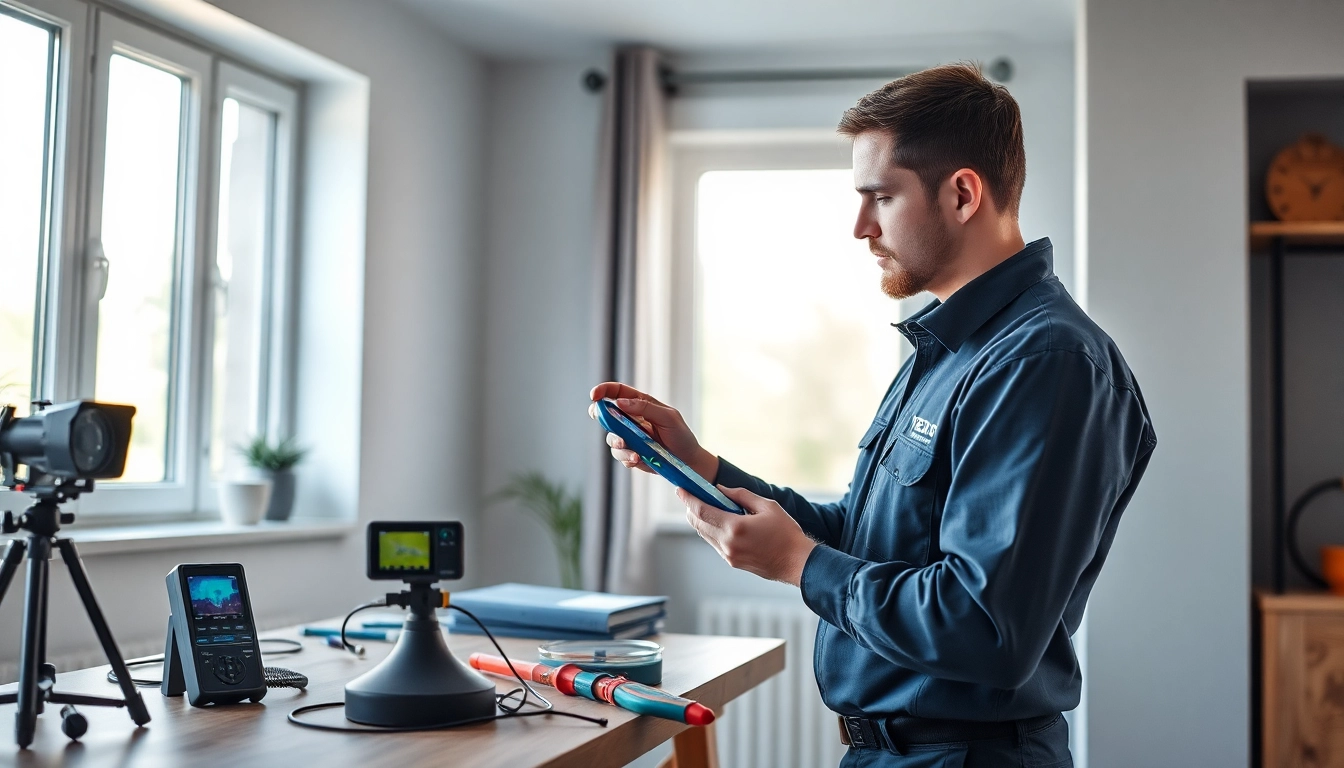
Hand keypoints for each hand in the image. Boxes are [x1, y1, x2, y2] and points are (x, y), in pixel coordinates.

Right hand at [588, 382, 718, 481]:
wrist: (688, 461)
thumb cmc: (680, 435)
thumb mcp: (668, 417)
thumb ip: (645, 407)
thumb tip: (620, 402)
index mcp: (640, 404)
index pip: (617, 392)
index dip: (603, 391)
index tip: (594, 396)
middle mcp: (631, 419)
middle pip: (606, 414)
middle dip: (601, 417)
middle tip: (606, 422)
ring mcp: (629, 437)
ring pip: (611, 438)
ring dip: (618, 443)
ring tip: (634, 452)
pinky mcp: (630, 453)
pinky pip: (620, 455)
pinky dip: (627, 457)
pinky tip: (638, 459)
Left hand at [677, 486, 816, 586]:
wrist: (797, 562)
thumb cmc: (786, 533)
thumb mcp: (767, 506)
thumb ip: (741, 495)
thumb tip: (720, 489)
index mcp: (735, 527)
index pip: (702, 511)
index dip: (689, 499)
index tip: (681, 489)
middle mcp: (727, 543)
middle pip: (698, 524)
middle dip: (691, 508)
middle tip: (690, 495)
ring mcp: (728, 555)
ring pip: (705, 534)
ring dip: (700, 520)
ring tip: (703, 506)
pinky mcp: (732, 562)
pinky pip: (714, 543)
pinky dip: (711, 530)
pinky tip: (718, 521)